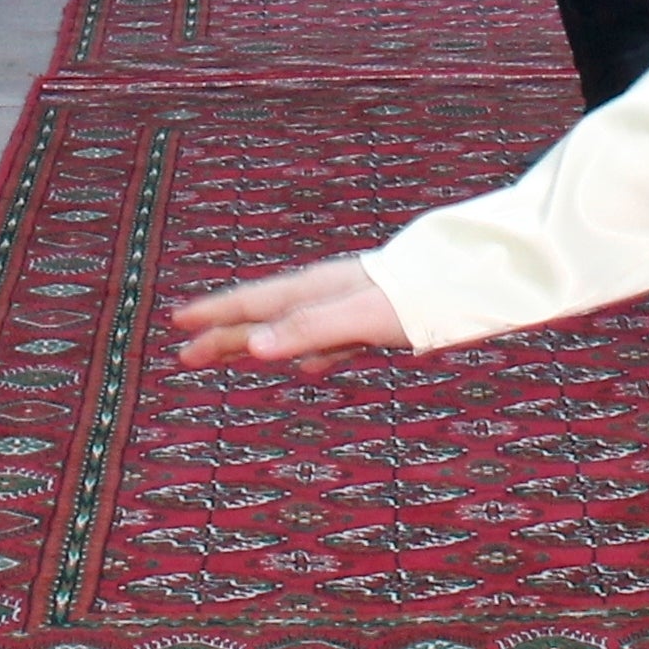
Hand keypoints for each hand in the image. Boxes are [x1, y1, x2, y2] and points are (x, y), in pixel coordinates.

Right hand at [166, 259, 413, 377]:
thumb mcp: (359, 315)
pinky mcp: (374, 324)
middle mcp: (327, 295)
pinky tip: (309, 366)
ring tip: (232, 357)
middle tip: (186, 356)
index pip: (253, 304)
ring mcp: (350, 308)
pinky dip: (311, 354)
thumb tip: (253, 346)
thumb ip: (308, 329)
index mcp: (316, 290)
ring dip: (259, 345)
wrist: (469, 282)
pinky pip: (330, 343)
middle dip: (225, 337)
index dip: (216, 316)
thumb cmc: (415, 297)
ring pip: (292, 330)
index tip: (179, 324)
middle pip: (265, 319)